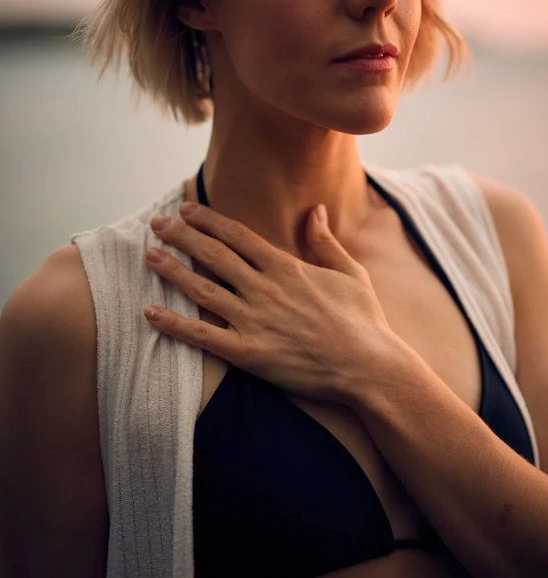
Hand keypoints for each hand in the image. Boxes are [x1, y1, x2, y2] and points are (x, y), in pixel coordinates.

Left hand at [143, 202, 398, 402]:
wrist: (368, 367)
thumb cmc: (364, 320)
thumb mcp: (350, 272)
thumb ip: (325, 241)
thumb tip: (316, 210)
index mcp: (287, 267)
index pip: (238, 236)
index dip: (209, 220)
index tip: (187, 209)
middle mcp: (265, 289)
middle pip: (213, 255)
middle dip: (182, 236)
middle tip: (157, 223)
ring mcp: (254, 320)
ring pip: (202, 289)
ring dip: (172, 270)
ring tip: (148, 255)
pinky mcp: (248, 353)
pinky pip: (203, 336)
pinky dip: (174, 324)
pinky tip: (150, 313)